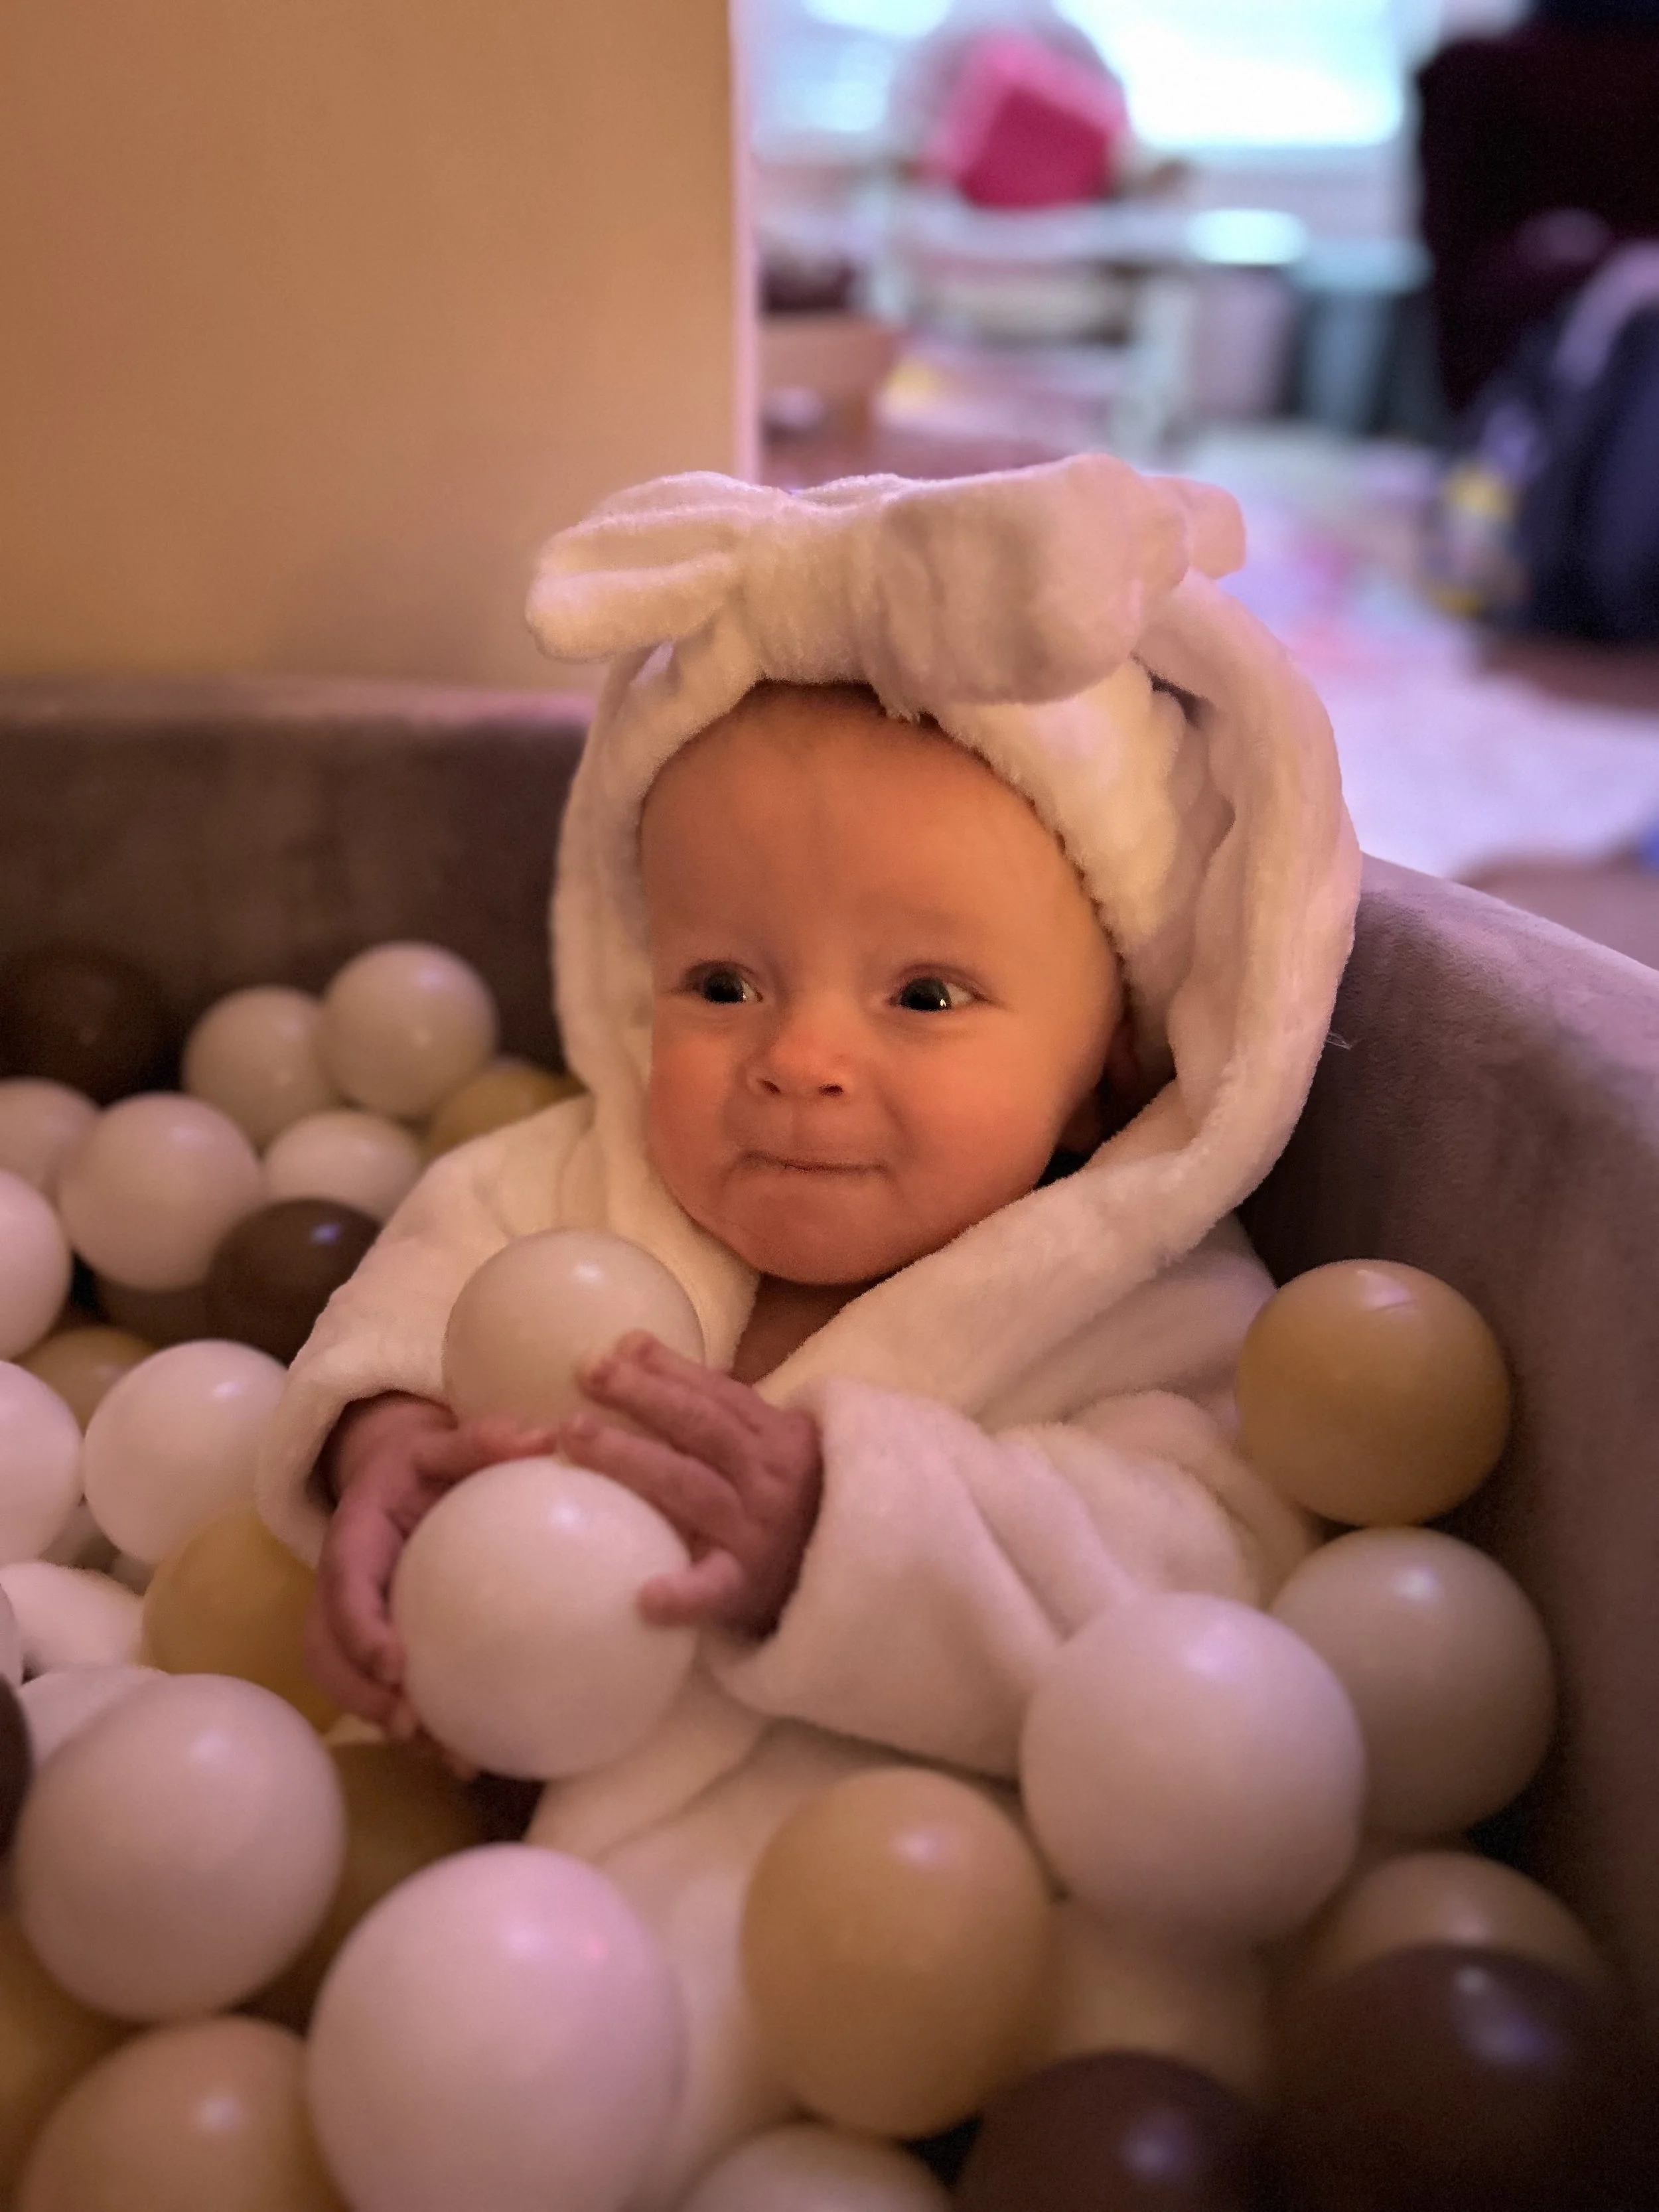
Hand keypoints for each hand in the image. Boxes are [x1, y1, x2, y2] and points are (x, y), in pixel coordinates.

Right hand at [306, 1397, 563, 1735]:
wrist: (390, 1483)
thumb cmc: (421, 1465)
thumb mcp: (442, 1441)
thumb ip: (485, 1440)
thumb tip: (547, 1440)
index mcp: (354, 1537)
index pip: (344, 1586)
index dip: (361, 1629)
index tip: (396, 1665)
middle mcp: (344, 1587)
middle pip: (329, 1650)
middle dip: (363, 1694)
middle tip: (412, 1725)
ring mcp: (353, 1622)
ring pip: (348, 1682)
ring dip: (388, 1722)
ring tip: (451, 1757)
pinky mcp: (377, 1646)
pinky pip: (380, 1692)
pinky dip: (418, 1728)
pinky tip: (470, 1756)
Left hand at [554, 1331, 821, 1638]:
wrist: (840, 1578)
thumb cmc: (784, 1501)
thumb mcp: (765, 1443)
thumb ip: (709, 1402)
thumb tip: (632, 1346)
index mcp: (777, 1436)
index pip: (719, 1394)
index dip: (668, 1368)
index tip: (616, 1346)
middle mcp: (770, 1477)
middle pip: (701, 1427)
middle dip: (643, 1396)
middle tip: (588, 1372)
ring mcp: (758, 1531)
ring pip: (691, 1488)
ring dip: (632, 1459)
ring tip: (573, 1435)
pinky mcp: (745, 1586)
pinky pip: (714, 1588)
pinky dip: (683, 1593)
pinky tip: (644, 1596)